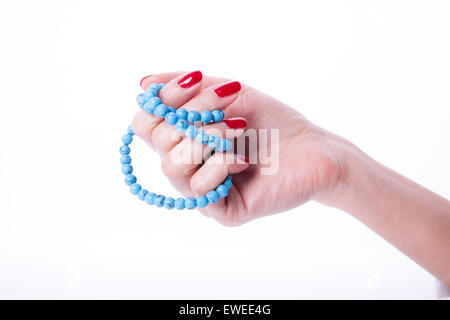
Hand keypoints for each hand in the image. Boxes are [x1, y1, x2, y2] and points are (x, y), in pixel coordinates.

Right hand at [133, 71, 346, 224]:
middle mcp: (187, 167)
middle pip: (157, 141)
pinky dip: (220, 165)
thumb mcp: (230, 94)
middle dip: (195, 114)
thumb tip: (143, 83)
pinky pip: (199, 190)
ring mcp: (203, 191)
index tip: (196, 80)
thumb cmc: (272, 121)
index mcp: (184, 140)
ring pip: (171, 168)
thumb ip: (187, 88)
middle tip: (230, 107)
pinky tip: (245, 160)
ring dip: (207, 139)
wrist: (312, 148)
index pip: (145, 123)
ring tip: (239, 130)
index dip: (164, 99)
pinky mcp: (223, 210)